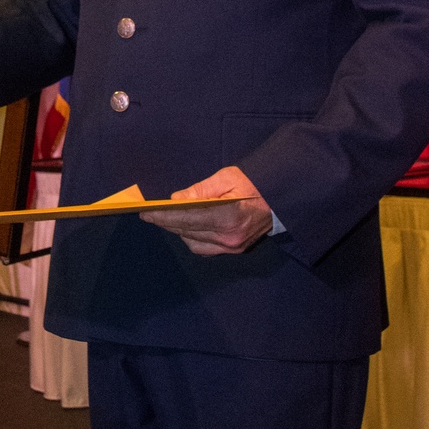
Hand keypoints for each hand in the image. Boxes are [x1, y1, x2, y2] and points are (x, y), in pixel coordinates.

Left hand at [139, 166, 272, 256]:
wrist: (281, 199)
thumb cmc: (254, 184)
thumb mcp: (227, 178)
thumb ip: (199, 190)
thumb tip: (176, 200)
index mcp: (227, 217)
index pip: (186, 219)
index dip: (163, 217)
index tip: (147, 213)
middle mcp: (228, 237)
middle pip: (187, 231)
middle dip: (166, 223)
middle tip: (151, 214)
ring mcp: (232, 247)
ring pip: (193, 243)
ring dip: (178, 231)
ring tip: (168, 219)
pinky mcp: (235, 250)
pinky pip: (205, 249)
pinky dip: (192, 239)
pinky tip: (187, 229)